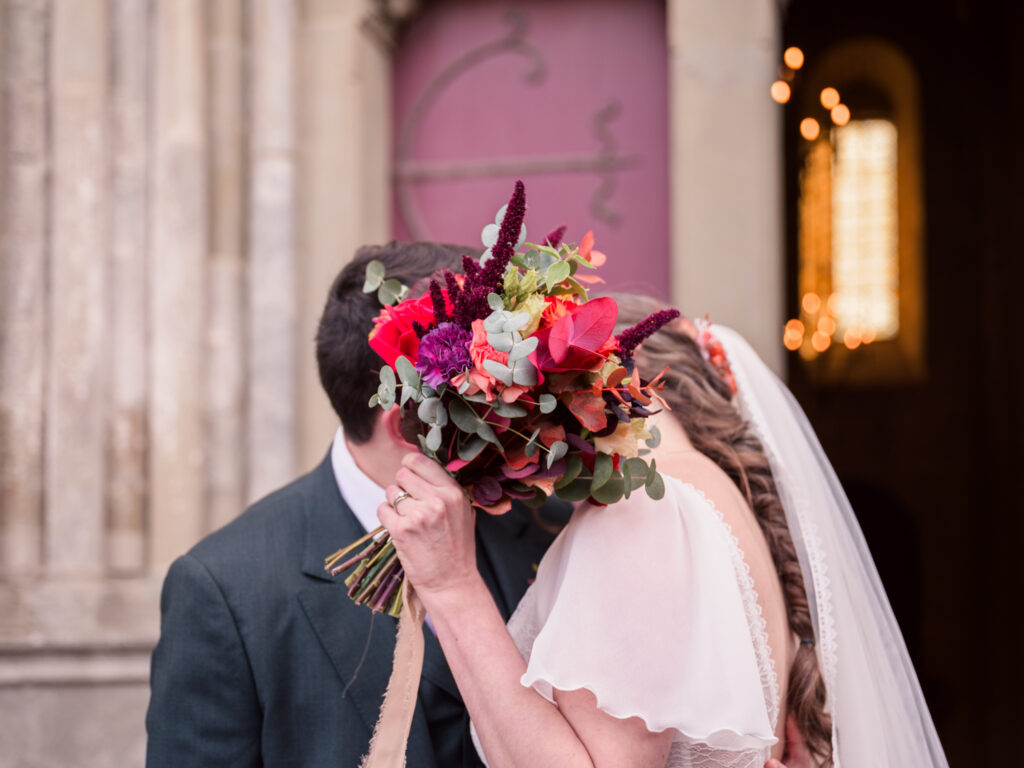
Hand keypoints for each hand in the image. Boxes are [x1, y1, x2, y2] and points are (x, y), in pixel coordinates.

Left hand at [378, 452, 478, 597]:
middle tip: (409, 503)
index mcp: (453, 493)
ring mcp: (418, 515)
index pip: (420, 461)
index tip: (409, 474)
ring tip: (407, 519)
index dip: (410, 465)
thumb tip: (423, 467)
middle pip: (402, 474)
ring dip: (394, 503)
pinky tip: (399, 528)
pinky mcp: (401, 530)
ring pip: (391, 492)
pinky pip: (382, 510)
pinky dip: (386, 517)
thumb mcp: (463, 512)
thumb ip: (446, 489)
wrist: (452, 582)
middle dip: (402, 486)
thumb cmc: (457, 548)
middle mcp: (437, 500)